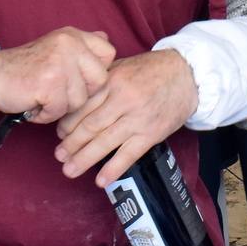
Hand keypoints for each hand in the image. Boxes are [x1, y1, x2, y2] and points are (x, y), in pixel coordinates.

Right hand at [0, 27, 114, 123]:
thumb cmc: (25, 68)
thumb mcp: (56, 47)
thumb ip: (82, 45)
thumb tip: (107, 39)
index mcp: (73, 35)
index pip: (109, 53)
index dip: (97, 73)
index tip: (78, 79)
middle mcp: (69, 44)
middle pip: (100, 81)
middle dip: (81, 94)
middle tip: (58, 91)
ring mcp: (59, 62)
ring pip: (80, 100)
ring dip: (61, 107)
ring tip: (42, 97)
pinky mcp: (48, 83)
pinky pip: (60, 111)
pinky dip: (46, 115)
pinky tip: (34, 104)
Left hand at [54, 50, 199, 186]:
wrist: (187, 74)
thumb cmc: (152, 69)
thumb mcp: (122, 64)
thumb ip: (100, 78)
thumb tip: (75, 95)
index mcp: (112, 81)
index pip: (83, 106)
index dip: (67, 123)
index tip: (59, 134)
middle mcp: (123, 100)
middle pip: (90, 126)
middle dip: (71, 144)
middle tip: (59, 156)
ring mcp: (138, 118)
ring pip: (105, 142)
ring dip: (84, 159)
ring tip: (70, 170)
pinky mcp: (151, 134)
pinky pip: (129, 154)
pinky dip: (113, 169)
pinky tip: (100, 180)